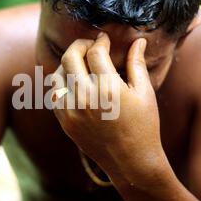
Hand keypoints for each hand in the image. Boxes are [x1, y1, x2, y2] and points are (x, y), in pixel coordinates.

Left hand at [52, 32, 165, 175]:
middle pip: (70, 57)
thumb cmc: (144, 126)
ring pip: (57, 74)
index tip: (104, 39)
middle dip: (80, 45)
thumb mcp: (145, 93)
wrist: (130, 161)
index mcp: (108, 89)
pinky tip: (75, 83)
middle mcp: (86, 98)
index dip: (99, 41)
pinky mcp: (65, 122)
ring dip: (67, 64)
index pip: (94, 52)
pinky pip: (55, 94)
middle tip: (89, 45)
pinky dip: (62, 84)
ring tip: (80, 64)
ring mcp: (72, 111)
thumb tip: (138, 40)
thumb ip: (137, 63)